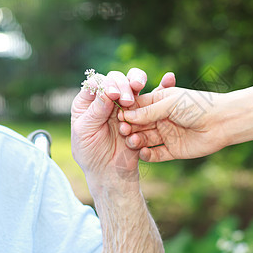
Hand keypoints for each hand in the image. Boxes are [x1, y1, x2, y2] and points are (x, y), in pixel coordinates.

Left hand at [71, 68, 174, 194]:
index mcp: (87, 102)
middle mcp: (105, 99)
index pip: (96, 83)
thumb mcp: (85, 132)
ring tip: (139, 90)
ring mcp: (123, 104)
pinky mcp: (139, 112)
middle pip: (115, 79)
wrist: (111, 172)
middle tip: (127, 100)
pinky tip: (167, 81)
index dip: (105, 84)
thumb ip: (95, 111)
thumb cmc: (91, 154)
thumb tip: (107, 91)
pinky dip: (159, 87)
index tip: (112, 94)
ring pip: (131, 84)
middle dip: (122, 85)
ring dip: (136, 83)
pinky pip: (148, 97)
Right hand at [118, 87, 228, 161]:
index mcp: (159, 103)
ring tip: (133, 142)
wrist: (221, 122)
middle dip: (130, 128)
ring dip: (137, 141)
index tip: (117, 117)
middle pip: (139, 125)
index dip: (127, 113)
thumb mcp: (170, 104)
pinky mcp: (173, 150)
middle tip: (123, 131)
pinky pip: (156, 154)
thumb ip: (149, 111)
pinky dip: (148, 155)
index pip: (137, 108)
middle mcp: (160, 119)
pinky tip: (144, 152)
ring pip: (145, 140)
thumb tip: (126, 115)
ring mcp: (166, 135)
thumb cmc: (197, 105)